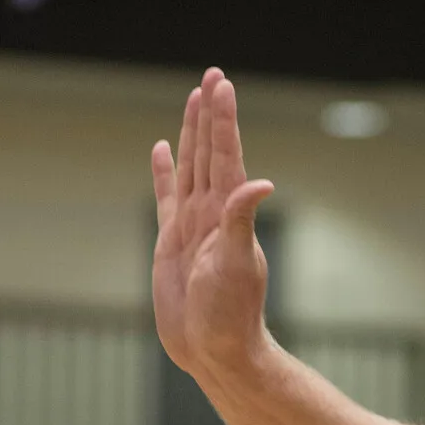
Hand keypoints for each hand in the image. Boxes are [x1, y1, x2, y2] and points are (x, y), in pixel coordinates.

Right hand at [149, 69, 277, 379]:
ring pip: (191, 167)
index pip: (225, 154)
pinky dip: (164, 172)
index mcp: (227, 212)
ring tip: (193, 100)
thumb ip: (242, 221)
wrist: (214, 349)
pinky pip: (166, 196)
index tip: (222, 84)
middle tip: (213, 76)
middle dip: (210, 114)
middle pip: (209, 151)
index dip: (223, 119)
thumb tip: (262, 184)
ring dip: (192, 134)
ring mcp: (192, 225)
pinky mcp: (171, 241)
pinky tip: (162, 150)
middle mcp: (211, 212)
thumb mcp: (237, 264)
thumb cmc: (230, 313)